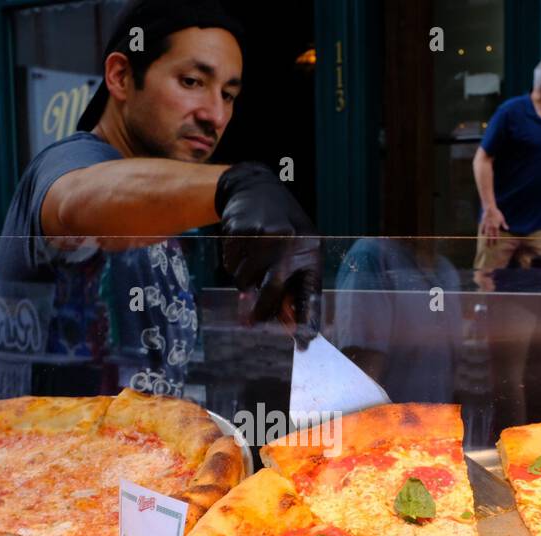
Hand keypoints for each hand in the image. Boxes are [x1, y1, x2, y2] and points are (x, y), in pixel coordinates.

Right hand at [216, 163, 320, 347]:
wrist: (256, 188)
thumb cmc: (284, 227)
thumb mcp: (300, 248)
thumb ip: (295, 283)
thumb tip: (289, 324)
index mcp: (309, 250)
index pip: (310, 292)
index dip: (308, 318)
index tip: (305, 342)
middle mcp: (289, 243)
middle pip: (270, 291)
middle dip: (260, 311)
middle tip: (251, 323)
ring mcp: (263, 236)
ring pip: (244, 280)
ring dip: (244, 279)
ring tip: (252, 260)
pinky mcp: (240, 232)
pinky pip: (230, 265)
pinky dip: (233, 263)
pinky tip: (242, 247)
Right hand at [480, 206, 506, 243]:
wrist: (490, 208)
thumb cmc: (497, 213)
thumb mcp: (502, 219)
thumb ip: (504, 225)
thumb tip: (508, 229)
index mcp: (496, 227)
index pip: (496, 235)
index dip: (496, 240)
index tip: (496, 244)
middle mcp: (491, 228)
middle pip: (490, 237)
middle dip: (490, 242)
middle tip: (490, 247)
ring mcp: (487, 226)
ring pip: (486, 234)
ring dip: (486, 239)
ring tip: (485, 243)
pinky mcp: (483, 223)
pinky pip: (482, 229)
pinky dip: (482, 232)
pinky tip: (483, 235)